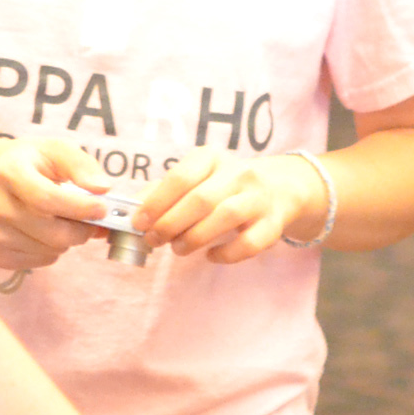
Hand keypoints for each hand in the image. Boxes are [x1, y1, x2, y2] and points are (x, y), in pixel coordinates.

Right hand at [0, 131, 112, 274]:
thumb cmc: (29, 164)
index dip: (81, 208)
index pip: (48, 199)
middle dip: (81, 229)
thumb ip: (81, 165)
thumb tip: (102, 188)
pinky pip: (40, 262)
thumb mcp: (54, 150)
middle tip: (87, 218)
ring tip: (59, 219)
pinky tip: (42, 231)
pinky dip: (51, 250)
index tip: (102, 208)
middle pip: (54, 234)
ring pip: (51, 251)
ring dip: (67, 239)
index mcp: (7, 171)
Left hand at [134, 152, 323, 264]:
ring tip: (178, 249)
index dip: (157, 202)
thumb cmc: (225, 186)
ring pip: (226, 216)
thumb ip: (164, 191)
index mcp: (212, 158)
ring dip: (195, 237)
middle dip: (171, 224)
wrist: (279, 188)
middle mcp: (239, 173)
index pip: (181, 177)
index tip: (140, 223)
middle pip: (200, 200)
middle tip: (155, 240)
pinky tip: (211, 256)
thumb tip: (134, 209)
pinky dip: (226, 254)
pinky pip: (250, 242)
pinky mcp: (273, 223)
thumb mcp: (197, 178)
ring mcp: (258, 198)